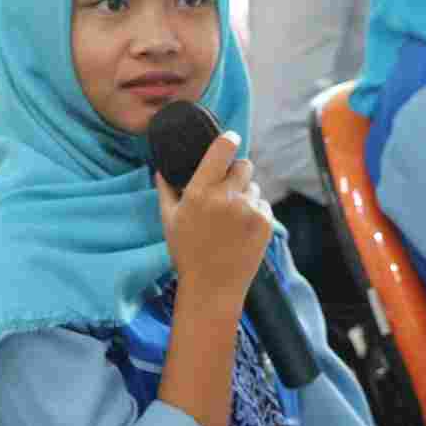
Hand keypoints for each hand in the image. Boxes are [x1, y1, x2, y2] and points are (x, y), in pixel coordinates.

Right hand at [156, 131, 271, 310]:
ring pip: (254, 187)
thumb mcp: (169, 220)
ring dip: (246, 195)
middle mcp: (227, 197)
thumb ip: (165, 190)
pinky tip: (241, 230)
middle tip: (228, 189)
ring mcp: (249, 210)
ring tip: (232, 218)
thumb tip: (161, 168)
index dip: (229, 140)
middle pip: (244, 165)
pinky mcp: (265, 222)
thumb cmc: (186, 253)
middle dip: (237, 173)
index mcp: (200, 192)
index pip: (222, 149)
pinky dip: (255, 212)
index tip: (230, 139)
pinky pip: (263, 205)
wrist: (213, 287)